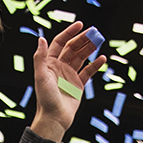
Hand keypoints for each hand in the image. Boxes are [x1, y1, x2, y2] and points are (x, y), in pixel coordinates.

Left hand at [29, 22, 105, 142]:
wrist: (54, 118)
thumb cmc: (45, 98)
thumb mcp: (41, 76)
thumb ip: (40, 57)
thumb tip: (41, 38)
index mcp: (49, 63)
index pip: (60, 42)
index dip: (69, 33)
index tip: (81, 24)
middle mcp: (59, 67)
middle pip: (73, 48)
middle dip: (83, 39)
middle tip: (95, 32)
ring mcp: (69, 75)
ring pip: (82, 57)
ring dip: (90, 48)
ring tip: (100, 41)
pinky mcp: (78, 84)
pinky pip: (88, 71)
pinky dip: (95, 64)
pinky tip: (102, 58)